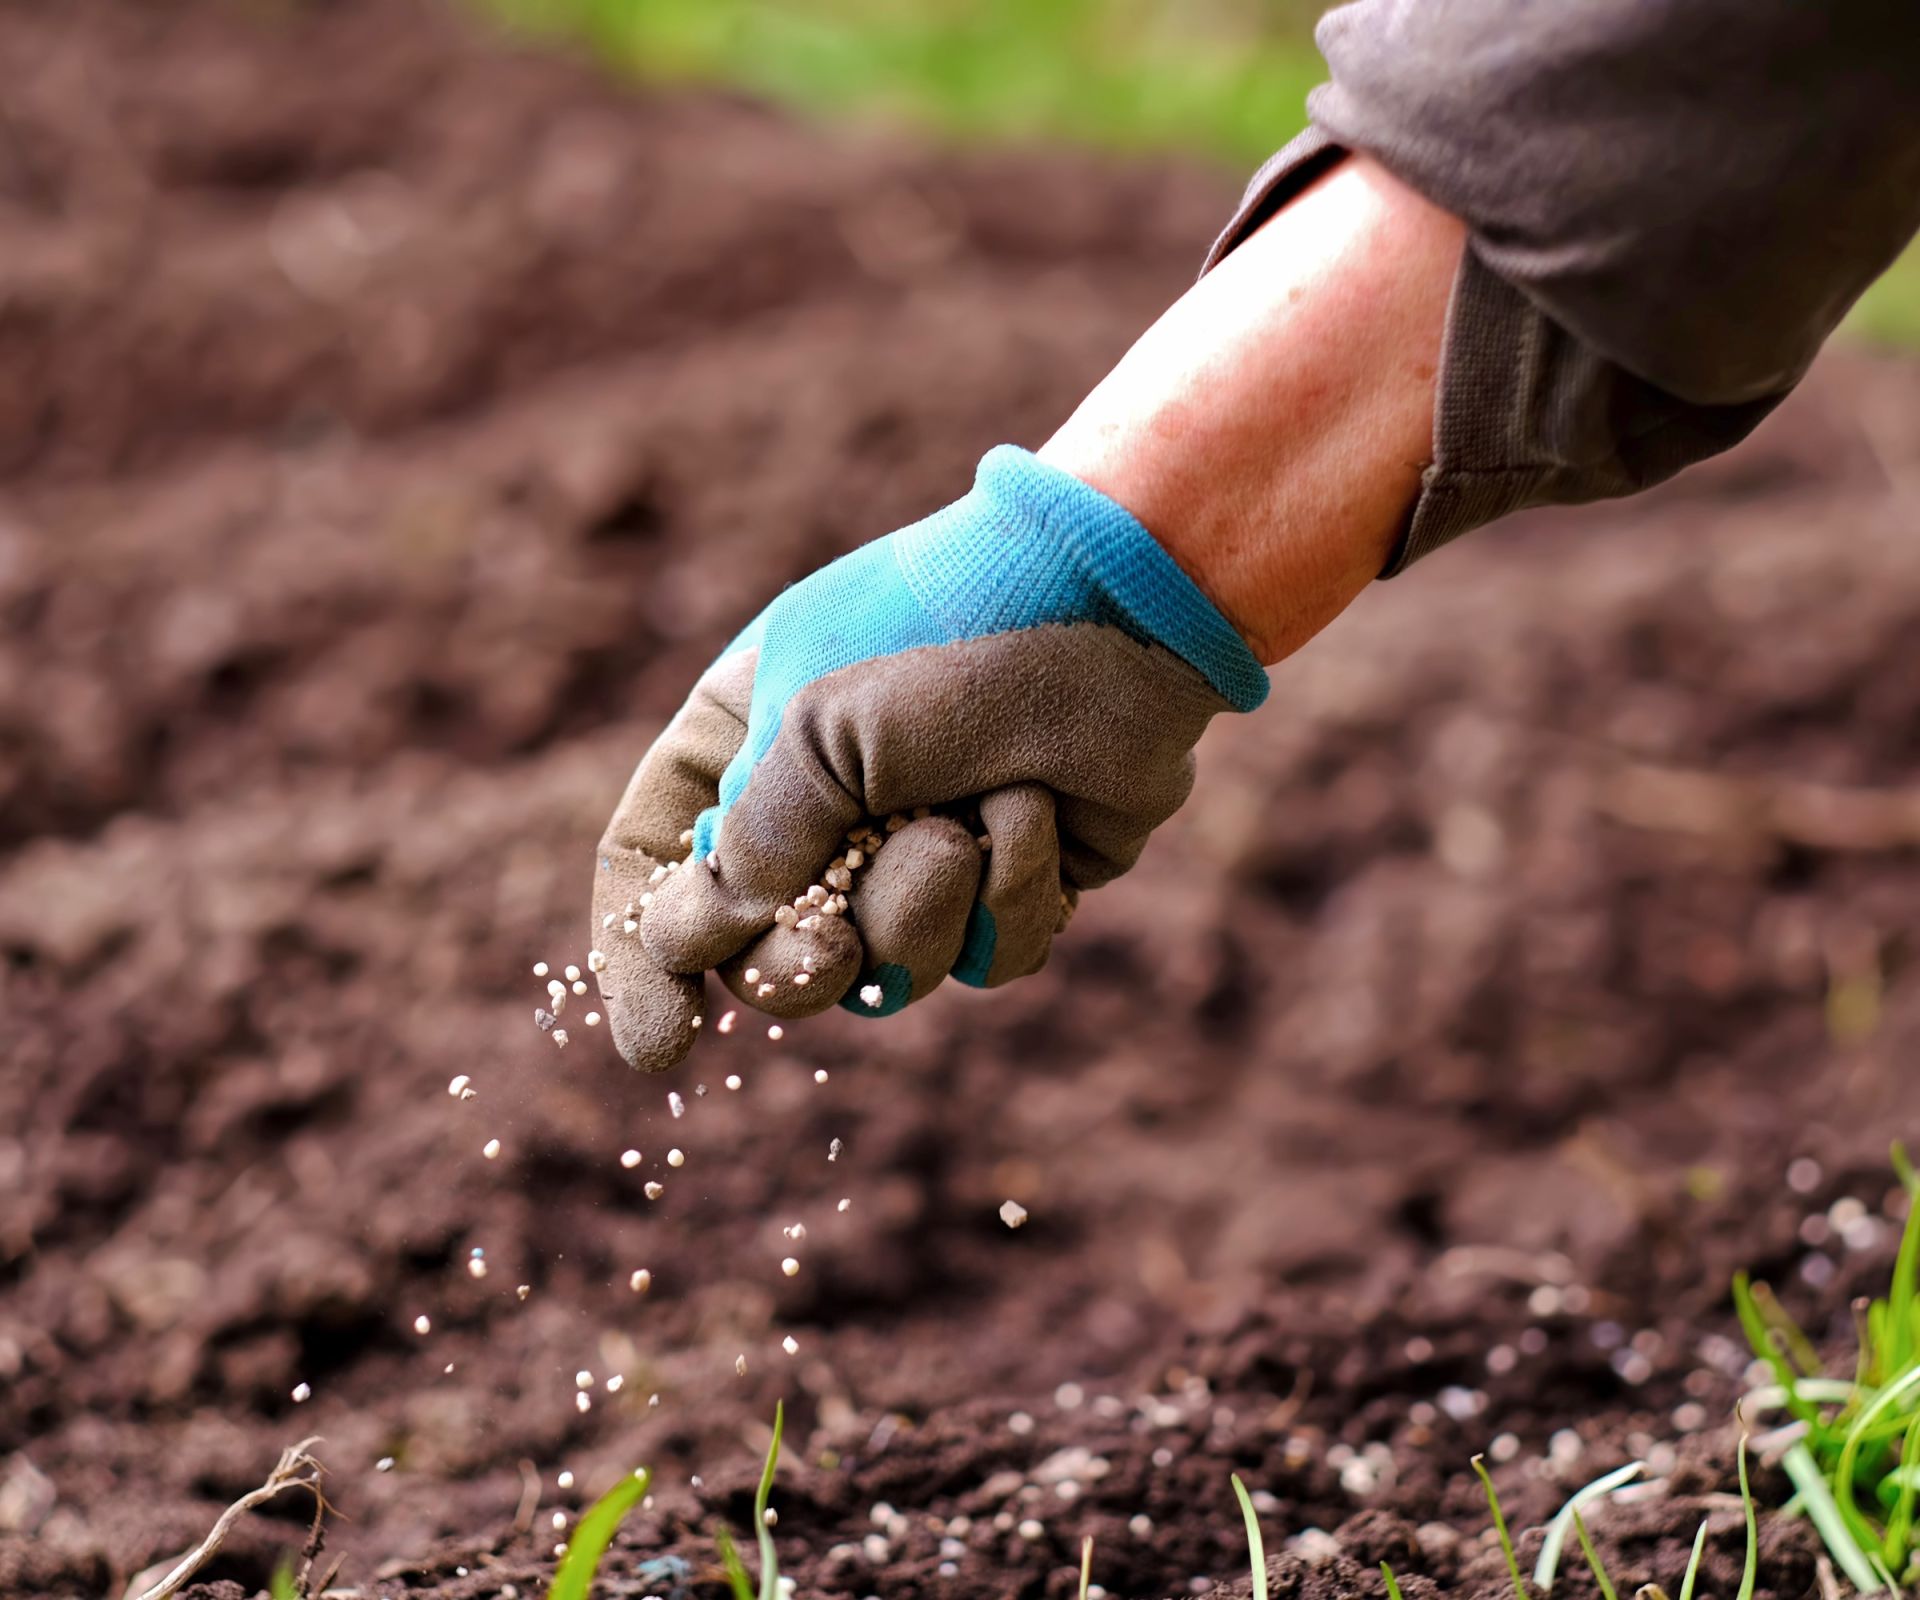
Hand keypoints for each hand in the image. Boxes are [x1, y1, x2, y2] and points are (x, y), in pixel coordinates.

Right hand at [592, 446, 1266, 1070]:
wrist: (1120, 603)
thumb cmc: (951, 633)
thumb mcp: (817, 725)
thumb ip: (753, 842)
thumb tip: (699, 942)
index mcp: (743, 743)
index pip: (653, 866)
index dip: (643, 961)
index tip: (664, 1045)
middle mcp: (823, 809)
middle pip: (765, 957)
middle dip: (800, 967)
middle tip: (829, 952)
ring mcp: (919, 854)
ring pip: (886, 975)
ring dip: (923, 908)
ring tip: (966, 818)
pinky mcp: (1011, 885)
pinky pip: (986, 962)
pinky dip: (1012, 896)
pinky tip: (1037, 813)